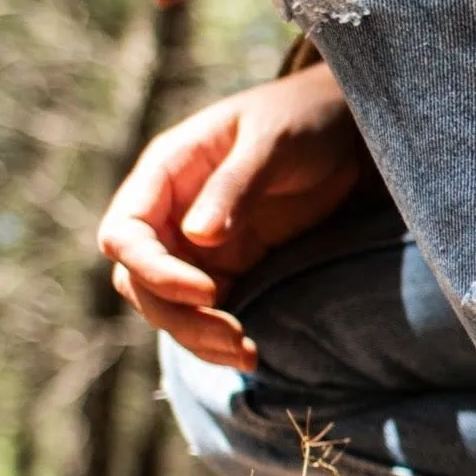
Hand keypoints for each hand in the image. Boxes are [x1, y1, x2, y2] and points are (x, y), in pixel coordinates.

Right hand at [98, 65, 371, 369]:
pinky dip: (220, 337)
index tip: (207, 292)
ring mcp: (197, 246)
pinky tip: (252, 355)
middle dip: (179, 317)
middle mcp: (170, 215)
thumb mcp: (272, 142)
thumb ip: (235, 185)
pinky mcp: (231, 269)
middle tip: (235, 338)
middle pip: (141, 282)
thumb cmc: (303, 119)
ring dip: (199, 337)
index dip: (154, 271)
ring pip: (171, 306)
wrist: (349, 132)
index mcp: (165, 173)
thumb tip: (198, 237)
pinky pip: (208, 313)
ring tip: (248, 356)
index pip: (126, 235)